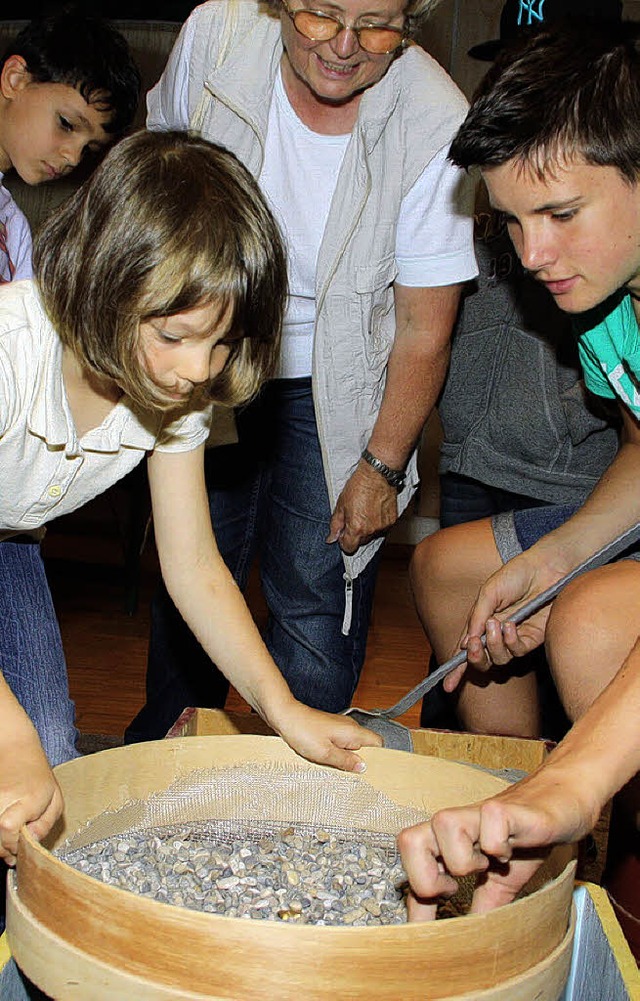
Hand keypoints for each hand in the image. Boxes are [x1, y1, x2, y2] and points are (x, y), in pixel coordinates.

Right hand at [0, 729, 63, 864]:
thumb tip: (32, 845)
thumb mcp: (54, 799)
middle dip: (9, 847)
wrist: (15, 749)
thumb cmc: (37, 773)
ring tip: (13, 826)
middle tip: (20, 835)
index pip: (10, 831)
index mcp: (26, 799)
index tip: (24, 842)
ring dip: (0, 840)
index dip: (16, 844)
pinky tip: (4, 821)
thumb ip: (45, 825)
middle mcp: (2, 800)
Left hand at [275, 701, 382, 771]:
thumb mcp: (325, 753)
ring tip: (336, 768)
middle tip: (351, 774)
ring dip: (346, 758)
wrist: (285, 716)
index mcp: (353, 732)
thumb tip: (363, 767)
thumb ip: (346, 761)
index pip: (378, 743)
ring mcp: (339, 728)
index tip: (373, 772)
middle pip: (365, 746)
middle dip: (360, 761)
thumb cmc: (303, 732)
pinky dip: (337, 753)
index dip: (379, 757)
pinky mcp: (329, 730)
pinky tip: (327, 760)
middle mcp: (350, 728)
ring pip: (352, 746)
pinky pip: (340, 744)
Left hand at [327, 462, 397, 554]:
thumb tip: (331, 539)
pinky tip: (374, 510)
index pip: (349, 548)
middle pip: (361, 542)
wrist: (377, 474)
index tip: (344, 532)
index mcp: (356, 528)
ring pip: (372, 535)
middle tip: (354, 517)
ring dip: (368, 528)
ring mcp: (383, 526)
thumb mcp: (340, 505)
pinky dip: (378, 523)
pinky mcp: (392, 520)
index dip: (344, 541)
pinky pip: (383, 528)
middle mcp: (371, 530)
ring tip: (365, 511)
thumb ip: (335, 525)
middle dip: (356, 534)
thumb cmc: (358, 487)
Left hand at [398, 760, 596, 919]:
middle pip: (408, 840)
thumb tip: (466, 940)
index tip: (424, 932)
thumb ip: (481, 904)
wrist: (562, 805)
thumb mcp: (500, 881)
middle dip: (426, 878)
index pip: (411, 865)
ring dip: (464, 859)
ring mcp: (478, 813)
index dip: (413, 901)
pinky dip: (498, 845)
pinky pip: (489, 825)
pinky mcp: (506, 808)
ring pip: (443, 824)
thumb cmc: (526, 838)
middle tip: (453, 888)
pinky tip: (509, 851)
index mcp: (448, 842)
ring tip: (486, 866)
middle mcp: (456, 823)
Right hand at [444, 549, 564, 692]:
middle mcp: (497, 633)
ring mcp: (515, 637)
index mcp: (481, 622)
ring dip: (493, 645)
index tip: (446, 685)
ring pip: (500, 659)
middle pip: (483, 661)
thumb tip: (464, 643)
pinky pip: (518, 651)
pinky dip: (511, 642)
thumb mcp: (488, 593)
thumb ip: (476, 617)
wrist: (545, 568)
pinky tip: (511, 625)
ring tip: (495, 624)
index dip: (456, 668)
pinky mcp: (533, 638)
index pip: (465, 648)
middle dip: (475, 659)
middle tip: (473, 646)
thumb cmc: (516, 575)